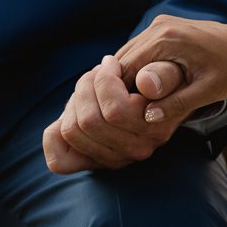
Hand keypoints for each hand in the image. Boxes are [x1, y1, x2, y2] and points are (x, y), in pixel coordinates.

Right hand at [42, 17, 226, 173]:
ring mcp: (160, 25)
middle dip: (120, 89)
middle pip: (120, 63)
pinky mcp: (164, 29)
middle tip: (126, 116)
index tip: (124, 118)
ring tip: (134, 106)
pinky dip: (137, 71)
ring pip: (127, 57)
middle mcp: (158, 27)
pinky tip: (144, 92)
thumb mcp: (209, 91)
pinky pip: (139, 52)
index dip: (120, 97)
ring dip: (127, 81)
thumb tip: (147, 118)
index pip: (124, 71)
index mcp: (165, 39)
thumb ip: (177, 104)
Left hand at [43, 56, 173, 173]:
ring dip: (73, 101)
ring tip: (88, 87)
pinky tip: (71, 112)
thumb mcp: (172, 69)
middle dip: (86, 86)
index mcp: (156, 129)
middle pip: (88, 120)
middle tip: (97, 72)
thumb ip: (164, 75)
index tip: (112, 63)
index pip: (114, 110)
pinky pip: (59, 161)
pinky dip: (54, 134)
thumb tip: (146, 85)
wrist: (164, 96)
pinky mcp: (96, 164)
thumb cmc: (164, 78)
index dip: (105, 79)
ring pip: (72, 132)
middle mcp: (138, 150)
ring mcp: (116, 159)